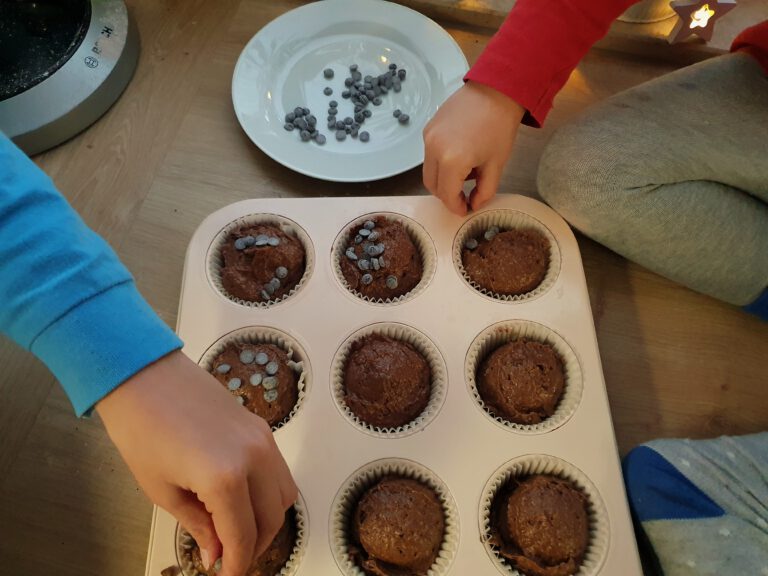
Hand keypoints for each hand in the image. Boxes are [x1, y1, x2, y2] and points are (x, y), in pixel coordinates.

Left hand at [97, 350, 296, 575]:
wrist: (145, 377)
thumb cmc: (141, 432)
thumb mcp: (163, 490)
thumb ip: (198, 524)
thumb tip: (217, 551)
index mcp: (225, 478)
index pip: (243, 536)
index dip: (237, 565)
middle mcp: (255, 459)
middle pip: (271, 518)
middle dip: (254, 546)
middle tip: (230, 557)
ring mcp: (263, 440)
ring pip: (285, 495)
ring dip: (268, 520)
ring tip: (239, 530)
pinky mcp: (262, 428)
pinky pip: (279, 470)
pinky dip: (269, 493)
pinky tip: (244, 499)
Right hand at [423, 81, 524, 214]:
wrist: (495, 90)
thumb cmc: (500, 127)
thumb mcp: (496, 165)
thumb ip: (484, 191)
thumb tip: (473, 205)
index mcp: (452, 161)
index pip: (446, 195)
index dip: (456, 206)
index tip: (466, 209)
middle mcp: (433, 150)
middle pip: (432, 185)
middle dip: (447, 195)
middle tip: (464, 195)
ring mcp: (427, 138)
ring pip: (429, 171)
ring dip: (443, 179)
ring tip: (465, 172)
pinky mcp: (427, 128)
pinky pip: (429, 155)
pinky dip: (440, 162)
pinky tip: (460, 154)